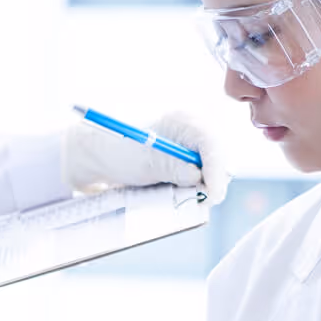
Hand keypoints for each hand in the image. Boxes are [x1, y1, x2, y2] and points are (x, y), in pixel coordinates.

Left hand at [63, 110, 229, 205]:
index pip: (209, 142)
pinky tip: (190, 195)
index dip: (215, 169)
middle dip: (215, 179)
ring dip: (207, 185)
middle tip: (206, 201)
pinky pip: (203, 175)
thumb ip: (172, 167)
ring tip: (197, 200)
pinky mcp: (188, 160)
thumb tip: (198, 177)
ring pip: (213, 168)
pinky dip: (199, 187)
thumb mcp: (144, 162)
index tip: (212, 193)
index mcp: (182, 120)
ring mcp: (192, 145)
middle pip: (217, 155)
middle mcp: (192, 129)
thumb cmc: (119, 152)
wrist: (102, 156)